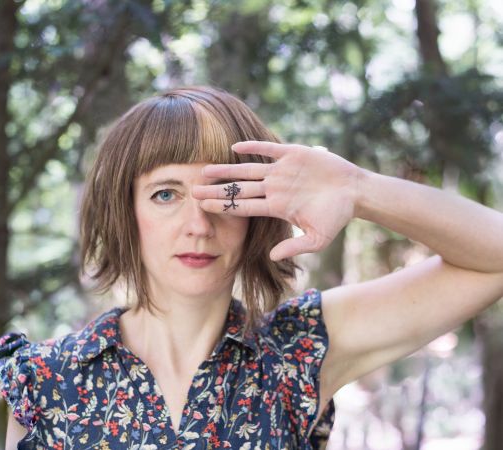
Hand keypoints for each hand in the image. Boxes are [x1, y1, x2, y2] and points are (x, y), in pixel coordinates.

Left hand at [192, 141, 360, 260]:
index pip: (243, 207)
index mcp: (276, 207)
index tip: (201, 206)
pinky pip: (268, 150)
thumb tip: (272, 257)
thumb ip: (294, 247)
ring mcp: (281, 171)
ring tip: (206, 170)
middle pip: (239, 189)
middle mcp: (274, 188)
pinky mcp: (293, 154)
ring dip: (227, 170)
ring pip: (248, 170)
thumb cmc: (336, 217)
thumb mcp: (317, 239)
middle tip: (192, 190)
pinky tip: (235, 147)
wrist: (354, 193)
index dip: (222, 206)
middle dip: (216, 190)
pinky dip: (253, 147)